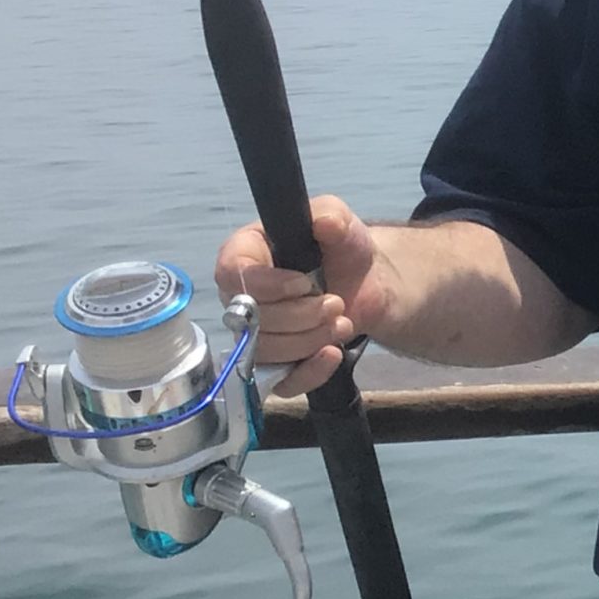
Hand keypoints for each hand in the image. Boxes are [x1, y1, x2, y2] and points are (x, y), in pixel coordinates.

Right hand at [214, 194, 393, 397]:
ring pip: (265, 351)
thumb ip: (333, 216)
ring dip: (310, 340)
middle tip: (335, 303)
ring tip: (342, 322)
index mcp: (245, 255)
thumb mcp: (342, 224)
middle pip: (250, 319)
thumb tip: (325, 222)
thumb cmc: (342, 249)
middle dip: (301, 316)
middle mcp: (240, 297)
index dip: (267, 285)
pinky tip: (333, 354)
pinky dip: (310, 372)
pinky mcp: (277, 363)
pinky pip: (280, 382)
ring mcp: (255, 333)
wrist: (368, 284)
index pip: (231, 274)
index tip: (305, 282)